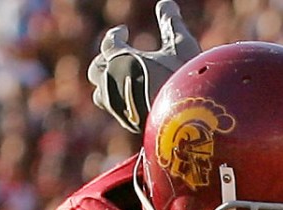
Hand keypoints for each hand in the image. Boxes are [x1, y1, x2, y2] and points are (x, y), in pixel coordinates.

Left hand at [89, 0, 199, 134]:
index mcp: (119, 59)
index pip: (109, 42)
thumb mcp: (181, 44)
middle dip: (105, 61)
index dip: (116, 35)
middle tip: (118, 57)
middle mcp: (111, 83)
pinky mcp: (127, 124)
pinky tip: (134, 99)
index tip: (123, 32)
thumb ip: (170, 23)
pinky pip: (115, 111)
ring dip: (107, 85)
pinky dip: (120, 101)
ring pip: (100, 95)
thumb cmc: (182, 75)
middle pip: (96, 69)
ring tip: (121, 81)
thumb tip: (166, 3)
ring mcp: (116, 106)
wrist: (186, 117)